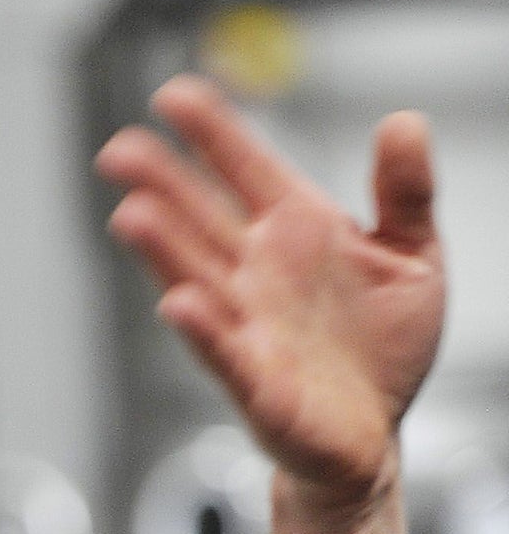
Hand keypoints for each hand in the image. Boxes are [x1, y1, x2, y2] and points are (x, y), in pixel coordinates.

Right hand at [96, 74, 444, 507]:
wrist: (371, 436)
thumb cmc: (381, 347)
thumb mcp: (414, 256)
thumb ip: (407, 192)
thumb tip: (404, 122)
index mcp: (293, 231)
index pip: (244, 171)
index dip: (211, 134)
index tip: (173, 96)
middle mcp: (257, 273)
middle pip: (199, 219)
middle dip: (160, 184)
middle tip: (119, 151)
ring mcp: (249, 326)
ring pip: (196, 279)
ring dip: (163, 250)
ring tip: (131, 215)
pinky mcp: (257, 383)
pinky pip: (225, 352)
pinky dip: (202, 330)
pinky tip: (178, 305)